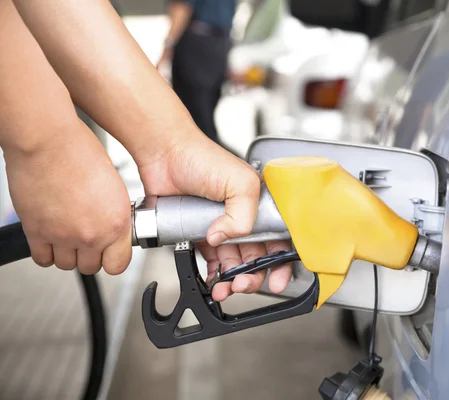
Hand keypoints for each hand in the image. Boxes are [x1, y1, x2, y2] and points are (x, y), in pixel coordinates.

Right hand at [5, 120, 131, 274]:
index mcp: (116, 222)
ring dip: (68, 253)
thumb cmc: (81, 153)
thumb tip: (112, 227)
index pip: (118, 265)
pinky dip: (46, 252)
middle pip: (91, 267)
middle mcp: (91, 234)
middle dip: (90, 255)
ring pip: (67, 265)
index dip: (113, 258)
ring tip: (69, 234)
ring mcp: (63, 235)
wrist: (48, 141)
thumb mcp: (114, 187)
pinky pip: (43, 259)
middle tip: (87, 238)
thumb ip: (114, 215)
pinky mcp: (37, 232)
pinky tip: (51, 237)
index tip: (110, 251)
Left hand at [138, 132, 292, 300]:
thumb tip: (225, 238)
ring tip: (225, 288)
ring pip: (235, 263)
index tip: (276, 279)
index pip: (280, 239)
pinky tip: (214, 281)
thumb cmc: (202, 157)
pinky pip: (212, 261)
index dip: (281, 262)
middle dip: (254, 276)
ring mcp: (222, 226)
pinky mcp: (201, 233)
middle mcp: (244, 217)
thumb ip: (243, 216)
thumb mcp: (238, 182)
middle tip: (244, 284)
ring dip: (233, 280)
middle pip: (258, 256)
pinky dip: (215, 275)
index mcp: (261, 204)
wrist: (165, 154)